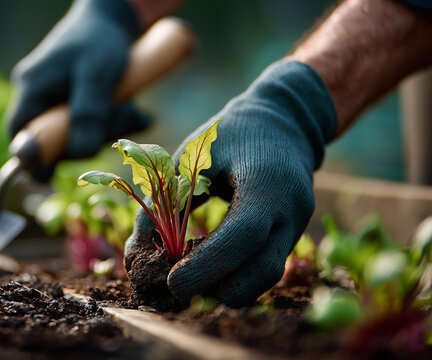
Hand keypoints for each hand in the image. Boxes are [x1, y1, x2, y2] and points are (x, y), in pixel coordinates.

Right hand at [6, 0, 149, 158]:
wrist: (111, 18)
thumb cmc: (100, 40)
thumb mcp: (97, 76)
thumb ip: (88, 114)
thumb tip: (80, 154)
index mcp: (31, 90)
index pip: (21, 139)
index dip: (38, 160)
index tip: (57, 175)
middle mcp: (36, 97)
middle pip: (53, 141)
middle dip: (88, 139)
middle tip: (119, 120)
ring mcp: (54, 101)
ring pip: (75, 136)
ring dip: (106, 130)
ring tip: (130, 110)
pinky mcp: (73, 103)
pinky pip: (88, 126)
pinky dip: (111, 123)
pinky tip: (132, 112)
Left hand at [125, 60, 336, 306]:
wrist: (282, 122)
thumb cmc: (229, 136)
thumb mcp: (190, 157)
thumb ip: (162, 201)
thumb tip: (133, 256)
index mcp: (267, 181)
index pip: (242, 235)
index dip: (208, 264)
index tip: (173, 283)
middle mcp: (291, 208)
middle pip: (264, 269)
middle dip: (220, 290)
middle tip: (176, 295)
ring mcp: (297, 225)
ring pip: (267, 276)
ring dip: (228, 291)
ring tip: (188, 289)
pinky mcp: (293, 235)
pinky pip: (265, 267)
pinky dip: (237, 278)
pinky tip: (206, 277)